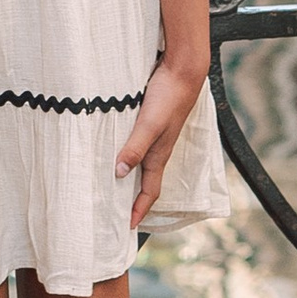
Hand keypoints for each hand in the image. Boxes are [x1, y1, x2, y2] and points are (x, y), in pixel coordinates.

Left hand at [116, 49, 209, 230]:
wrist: (183, 70)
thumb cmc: (169, 97)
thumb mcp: (149, 124)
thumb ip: (135, 147)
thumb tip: (118, 174)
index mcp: (160, 154)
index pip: (150, 191)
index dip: (139, 210)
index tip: (128, 227)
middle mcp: (159, 148)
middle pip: (146, 181)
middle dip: (134, 199)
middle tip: (117, 212)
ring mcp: (157, 135)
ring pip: (142, 163)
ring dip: (130, 177)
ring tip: (113, 186)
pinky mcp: (152, 120)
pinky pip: (139, 144)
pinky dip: (129, 154)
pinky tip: (116, 149)